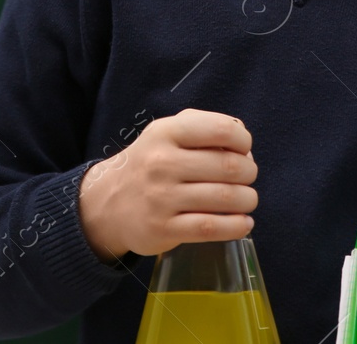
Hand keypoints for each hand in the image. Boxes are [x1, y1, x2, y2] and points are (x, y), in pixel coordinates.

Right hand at [77, 107, 256, 261]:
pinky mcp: (163, 229)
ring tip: (246, 200)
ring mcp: (161, 198)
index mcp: (166, 132)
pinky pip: (212, 228)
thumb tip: (243, 144)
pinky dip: (237, 226)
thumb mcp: (166, 133)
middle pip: (229, 166)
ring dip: (247, 199)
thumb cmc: (149, 164)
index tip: (244, 150)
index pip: (221, 129)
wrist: (107, 203)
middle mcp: (162, 163)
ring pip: (225, 198)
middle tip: (246, 178)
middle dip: (249, 172)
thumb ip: (203, 126)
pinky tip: (243, 223)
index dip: (243, 140)